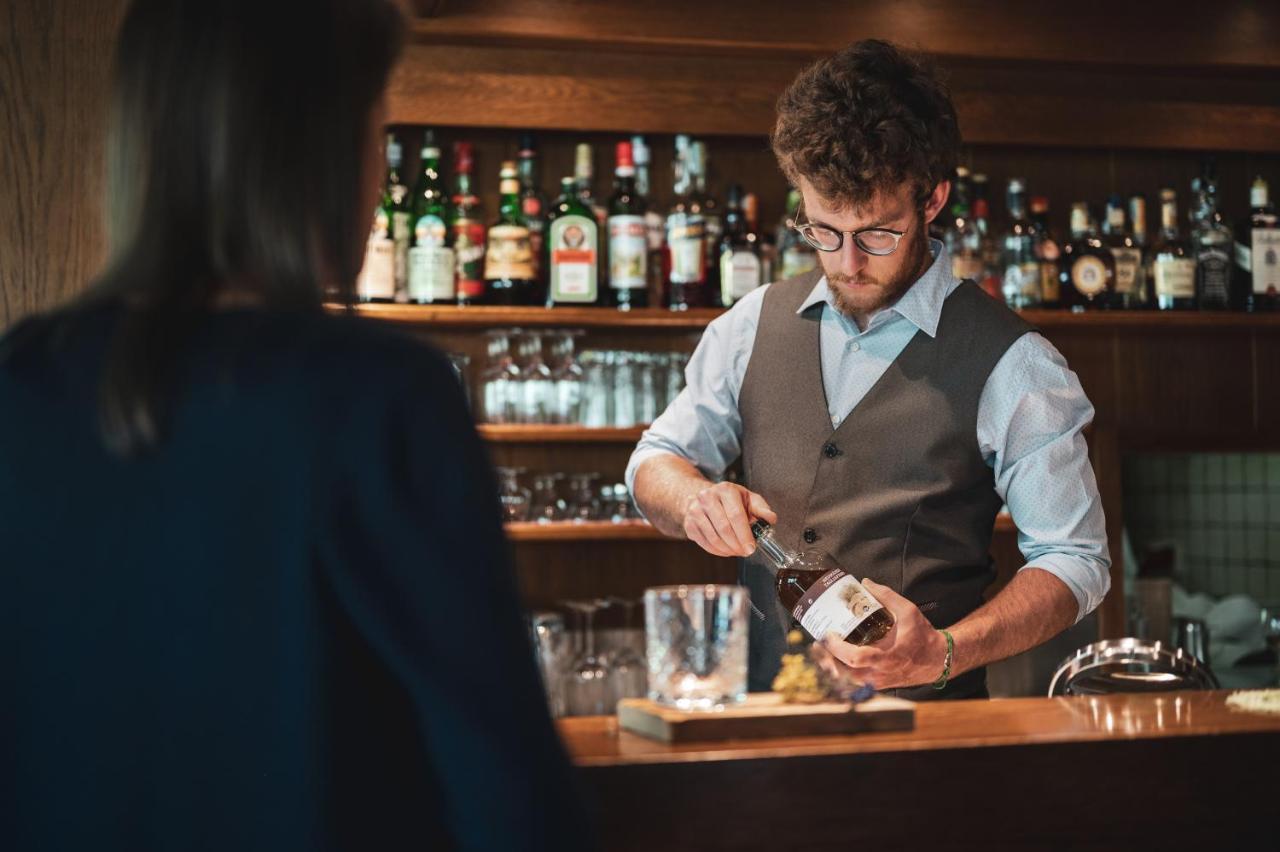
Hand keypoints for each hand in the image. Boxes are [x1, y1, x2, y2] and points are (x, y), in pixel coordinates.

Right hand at [681, 483, 776, 556]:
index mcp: (725, 490)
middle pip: (724, 527)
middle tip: (745, 552)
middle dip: (737, 544)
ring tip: (737, 551)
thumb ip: (761, 508)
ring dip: (728, 550)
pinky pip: (705, 543)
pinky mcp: (689, 524)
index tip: (751, 547)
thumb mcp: (748, 498)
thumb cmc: (730, 499)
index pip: (735, 514)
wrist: (704, 497)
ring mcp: (695, 510)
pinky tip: (726, 550)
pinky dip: (717, 551)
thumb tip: (771, 518)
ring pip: (713, 537)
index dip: (744, 534)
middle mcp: (708, 497)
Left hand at [813, 580, 948, 690]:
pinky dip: (841, 672)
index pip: (855, 658)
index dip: (837, 649)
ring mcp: (877, 682)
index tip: (828, 635)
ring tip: (821, 651)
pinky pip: (853, 682)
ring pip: (846, 680)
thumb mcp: (909, 611)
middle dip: (826, 659)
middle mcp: (879, 674)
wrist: (938, 660)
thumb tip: (865, 582)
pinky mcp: (877, 684)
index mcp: (887, 658)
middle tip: (817, 644)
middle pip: (843, 673)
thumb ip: (887, 596)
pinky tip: (833, 660)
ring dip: (831, 666)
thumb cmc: (923, 637)